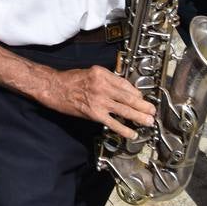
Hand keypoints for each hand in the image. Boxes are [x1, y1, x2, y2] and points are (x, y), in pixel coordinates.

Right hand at [37, 65, 153, 138]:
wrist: (54, 87)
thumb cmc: (70, 80)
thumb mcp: (90, 72)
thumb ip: (106, 79)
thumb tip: (121, 89)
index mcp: (102, 73)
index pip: (125, 83)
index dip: (136, 92)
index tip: (142, 98)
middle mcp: (102, 85)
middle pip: (128, 96)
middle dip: (143, 105)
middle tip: (152, 111)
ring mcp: (99, 100)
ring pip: (124, 109)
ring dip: (138, 116)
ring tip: (148, 121)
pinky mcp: (94, 113)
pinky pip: (113, 122)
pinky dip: (124, 129)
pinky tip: (131, 133)